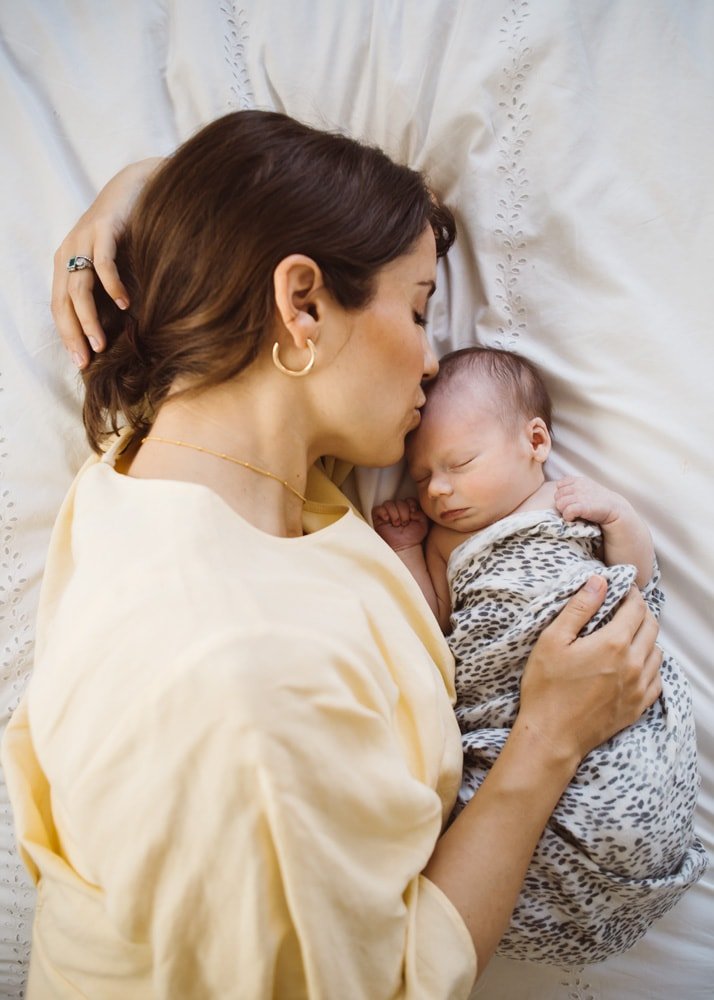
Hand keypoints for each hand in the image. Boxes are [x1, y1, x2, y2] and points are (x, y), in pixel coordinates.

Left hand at [51, 157, 162, 367]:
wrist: (138, 185)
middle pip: (63, 302)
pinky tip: (125, 304)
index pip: (59, 307)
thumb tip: (114, 330)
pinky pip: (102, 263)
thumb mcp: (111, 264)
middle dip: (74, 334)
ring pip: (78, 288)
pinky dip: (112, 286)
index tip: (82, 363)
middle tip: (89, 360)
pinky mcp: (104, 228)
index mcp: (65, 263)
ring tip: (102, 342)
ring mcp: (84, 239)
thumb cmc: (128, 232)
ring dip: (89, 319)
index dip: (68, 336)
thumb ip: (105, 290)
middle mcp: (68, 252)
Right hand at [372, 498, 428, 551]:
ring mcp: (387, 513)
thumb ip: (421, 513)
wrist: (404, 547)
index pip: (408, 499)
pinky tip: (387, 520)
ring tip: (396, 524)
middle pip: (399, 501)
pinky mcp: (378, 518)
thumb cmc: (413, 536)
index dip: (411, 505)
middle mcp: (397, 509)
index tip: (413, 515)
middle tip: (404, 524)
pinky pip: (378, 509)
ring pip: (388, 503)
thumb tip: (411, 509)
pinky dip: (383, 513)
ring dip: (394, 514)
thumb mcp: (423, 523)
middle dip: (403, 512)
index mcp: (408, 509)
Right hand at [519, 576, 661, 768]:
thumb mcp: (553, 640)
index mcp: (614, 643)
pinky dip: (650, 666)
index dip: (631, 594)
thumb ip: (579, 608)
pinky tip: (634, 665)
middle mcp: (634, 664)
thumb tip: (599, 582)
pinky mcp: (638, 707)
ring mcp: (639, 688)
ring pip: (658, 653)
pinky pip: (657, 680)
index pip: (636, 608)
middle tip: (623, 609)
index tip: (621, 590)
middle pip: (651, 627)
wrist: (552, 736)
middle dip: (640, 613)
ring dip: (646, 639)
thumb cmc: (546, 687)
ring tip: (628, 636)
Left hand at [554, 475, 628, 526]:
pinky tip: (573, 518)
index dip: (562, 494)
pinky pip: (567, 511)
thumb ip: (574, 487)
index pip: (559, 484)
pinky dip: (568, 516)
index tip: (569, 501)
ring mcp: (580, 496)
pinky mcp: (583, 506)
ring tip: (572, 514)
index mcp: (578, 480)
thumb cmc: (599, 501)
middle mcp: (578, 486)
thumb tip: (559, 492)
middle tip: (570, 510)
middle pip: (557, 495)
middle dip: (561, 504)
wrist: (615, 508)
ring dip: (564, 511)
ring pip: (559, 503)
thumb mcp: (587, 488)